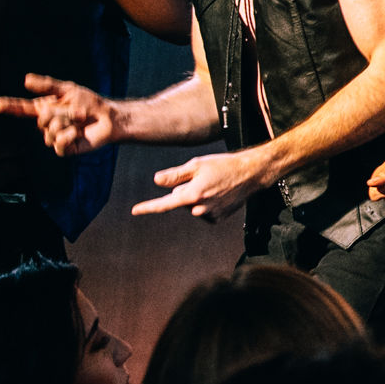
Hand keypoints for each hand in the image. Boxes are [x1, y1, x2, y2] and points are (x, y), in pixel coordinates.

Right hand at [0, 73, 121, 155]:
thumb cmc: (89, 102)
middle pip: (41, 120)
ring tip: (80, 120)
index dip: (10, 106)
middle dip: (61, 113)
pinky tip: (78, 132)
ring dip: (68, 123)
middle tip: (78, 111)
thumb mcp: (68, 89)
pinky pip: (58, 143)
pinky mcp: (64, 149)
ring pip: (50, 132)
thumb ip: (47, 85)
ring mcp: (54, 137)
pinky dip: (70, 135)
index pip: (22, 109)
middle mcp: (47, 124)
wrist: (107, 118)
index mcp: (45, 109)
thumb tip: (25, 80)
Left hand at [135, 145, 279, 222]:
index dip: (148, 207)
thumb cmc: (223, 165)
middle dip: (185, 190)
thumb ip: (175, 175)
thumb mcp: (197, 165)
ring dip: (196, 196)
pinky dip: (206, 203)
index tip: (135, 210)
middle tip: (202, 177)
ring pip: (192, 206)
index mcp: (192, 194)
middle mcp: (199, 208)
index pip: (164, 203)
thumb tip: (157, 180)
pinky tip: (218, 193)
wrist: (250, 174)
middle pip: (180, 200)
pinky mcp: (217, 218)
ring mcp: (209, 215)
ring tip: (213, 184)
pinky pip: (203, 211)